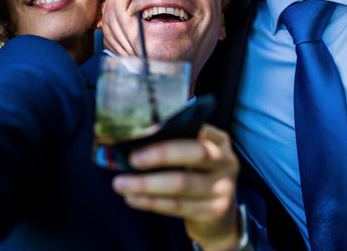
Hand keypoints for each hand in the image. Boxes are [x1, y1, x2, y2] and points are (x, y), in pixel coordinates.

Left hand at [112, 125, 240, 250]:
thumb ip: (173, 145)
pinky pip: (177, 205)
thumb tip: (133, 139)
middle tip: (131, 158)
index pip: (198, 128)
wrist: (219, 218)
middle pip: (194, 153)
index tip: (146, 130)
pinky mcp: (215, 212)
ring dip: (146, 184)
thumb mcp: (192, 158)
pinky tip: (132, 198)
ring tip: (120, 183)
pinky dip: (151, 202)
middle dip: (160, 155)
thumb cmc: (196, 177)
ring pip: (181, 183)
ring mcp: (224, 188)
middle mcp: (226, 161)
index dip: (172, 127)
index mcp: (219, 140)